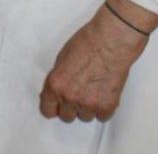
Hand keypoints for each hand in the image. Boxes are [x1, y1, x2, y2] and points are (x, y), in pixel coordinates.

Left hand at [38, 0, 153, 122]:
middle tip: (77, 94)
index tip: (56, 106)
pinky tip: (103, 93)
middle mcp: (70, 97)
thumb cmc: (86, 43)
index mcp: (55, 84)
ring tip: (92, 89)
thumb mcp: (61, 59)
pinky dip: (102, 108)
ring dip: (87, 107)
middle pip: (66, 116)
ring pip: (85, 116)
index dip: (52, 107)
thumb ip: (57, 79)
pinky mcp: (107, 105)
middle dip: (70, 107)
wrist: (110, 41)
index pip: (47, 110)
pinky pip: (102, 116)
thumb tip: (56, 91)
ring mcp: (89, 103)